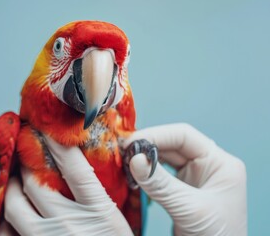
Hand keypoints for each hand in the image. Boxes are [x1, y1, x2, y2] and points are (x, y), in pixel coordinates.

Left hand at [0, 136, 132, 235]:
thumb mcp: (117, 221)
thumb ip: (100, 195)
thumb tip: (79, 167)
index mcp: (99, 210)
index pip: (75, 167)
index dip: (58, 145)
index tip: (45, 130)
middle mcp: (70, 223)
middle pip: (36, 183)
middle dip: (26, 164)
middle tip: (24, 155)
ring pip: (14, 205)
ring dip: (11, 188)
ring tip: (14, 180)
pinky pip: (5, 233)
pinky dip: (2, 220)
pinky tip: (8, 213)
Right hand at [122, 123, 246, 235]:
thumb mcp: (188, 208)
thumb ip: (160, 183)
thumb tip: (134, 159)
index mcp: (220, 163)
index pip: (184, 136)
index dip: (157, 135)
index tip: (132, 142)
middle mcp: (208, 166)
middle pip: (173, 145)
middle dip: (147, 146)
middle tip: (123, 151)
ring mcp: (195, 178)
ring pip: (165, 158)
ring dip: (145, 159)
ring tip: (126, 160)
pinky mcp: (183, 190)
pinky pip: (162, 174)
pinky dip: (147, 173)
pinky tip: (134, 174)